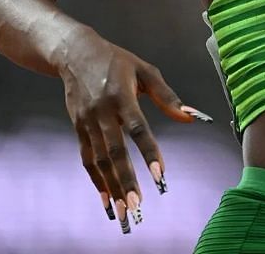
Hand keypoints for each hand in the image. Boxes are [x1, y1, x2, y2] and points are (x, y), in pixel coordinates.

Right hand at [57, 28, 208, 232]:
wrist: (74, 54)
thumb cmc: (117, 62)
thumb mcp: (146, 71)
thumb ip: (168, 96)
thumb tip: (190, 117)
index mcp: (122, 97)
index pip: (138, 129)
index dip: (149, 153)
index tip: (160, 175)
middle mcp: (102, 113)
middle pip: (115, 152)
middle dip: (127, 180)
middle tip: (138, 205)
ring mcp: (87, 122)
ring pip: (99, 161)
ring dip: (112, 186)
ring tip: (124, 209)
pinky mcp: (78, 128)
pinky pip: (87, 158)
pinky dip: (97, 179)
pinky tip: (107, 198)